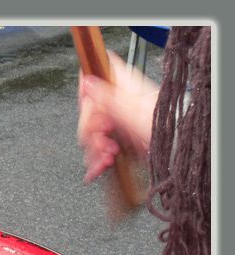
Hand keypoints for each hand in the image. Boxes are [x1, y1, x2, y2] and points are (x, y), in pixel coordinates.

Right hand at [77, 51, 159, 182]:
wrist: (177, 148)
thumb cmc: (166, 126)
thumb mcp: (133, 109)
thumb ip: (107, 96)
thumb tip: (88, 80)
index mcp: (121, 88)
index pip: (92, 82)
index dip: (86, 97)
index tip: (91, 113)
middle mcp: (117, 103)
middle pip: (89, 113)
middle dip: (91, 132)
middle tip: (103, 142)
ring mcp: (118, 122)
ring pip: (91, 134)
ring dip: (95, 149)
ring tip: (108, 158)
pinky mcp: (118, 140)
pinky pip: (98, 148)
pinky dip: (97, 159)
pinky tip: (100, 167)